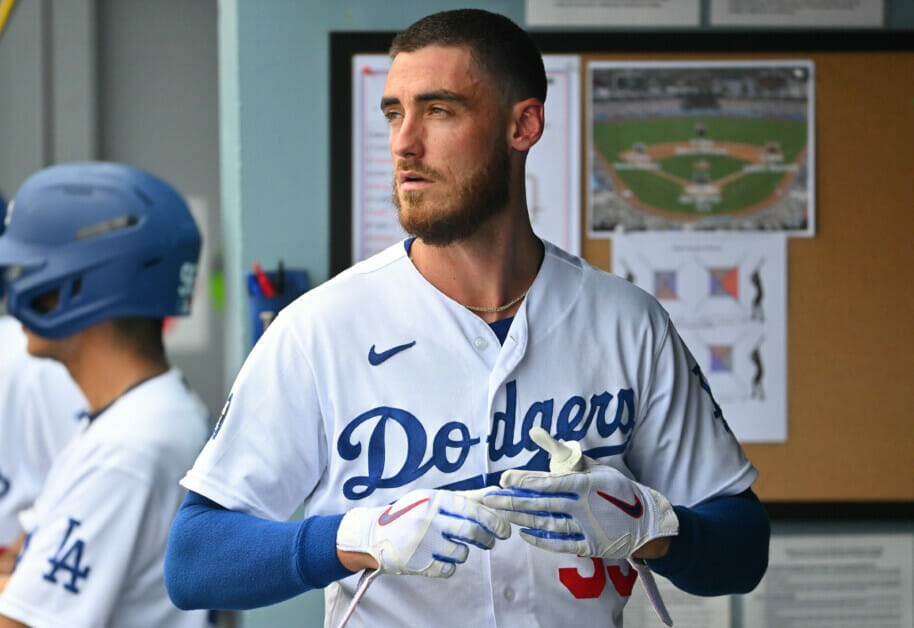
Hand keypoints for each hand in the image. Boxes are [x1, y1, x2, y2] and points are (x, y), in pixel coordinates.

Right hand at [336, 489, 510, 577]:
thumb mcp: (433, 498)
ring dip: (466, 552)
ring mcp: (423, 542)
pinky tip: (443, 558)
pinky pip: (448, 569)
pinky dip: (451, 566)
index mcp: (434, 499)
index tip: (505, 530)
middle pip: (471, 531)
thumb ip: (467, 497)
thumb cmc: (410, 512)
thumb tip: (497, 492)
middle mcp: (429, 519)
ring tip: (459, 548)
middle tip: (491, 542)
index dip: (494, 520)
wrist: (372, 533)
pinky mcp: (418, 563)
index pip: (472, 509)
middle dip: (487, 539)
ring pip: (462, 552)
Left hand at [481, 428, 676, 559]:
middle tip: (491, 498)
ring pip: (546, 523)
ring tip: (501, 512)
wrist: (647, 522)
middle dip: (513, 501)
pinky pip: (559, 543)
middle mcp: (584, 506)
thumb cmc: (619, 490)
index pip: (549, 482)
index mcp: (587, 484)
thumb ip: (568, 457)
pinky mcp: (589, 546)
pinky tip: (523, 533)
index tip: (504, 479)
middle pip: (541, 504)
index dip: (524, 481)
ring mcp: (586, 528)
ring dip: (521, 518)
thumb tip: (539, 434)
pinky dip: (540, 539)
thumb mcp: (598, 468)